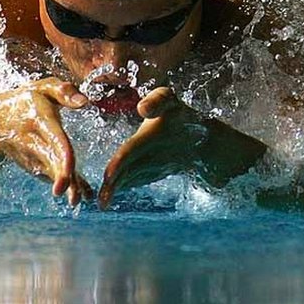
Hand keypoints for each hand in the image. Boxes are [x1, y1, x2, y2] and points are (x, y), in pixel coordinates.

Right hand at [0, 77, 93, 204]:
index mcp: (40, 121)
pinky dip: (69, 185)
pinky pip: (54, 176)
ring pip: (53, 174)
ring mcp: (33, 156)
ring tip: (80, 201)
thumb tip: (86, 102)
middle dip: (62, 181)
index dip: (62, 158)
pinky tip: (84, 194)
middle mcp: (35, 142)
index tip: (68, 176)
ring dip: (67, 187)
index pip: (54, 140)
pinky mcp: (35, 164)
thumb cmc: (24, 101)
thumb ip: (63, 90)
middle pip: (51, 163)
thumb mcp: (41, 88)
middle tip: (75, 200)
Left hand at [98, 87, 205, 208]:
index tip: (107, 177)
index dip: (120, 163)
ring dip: (117, 191)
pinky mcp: (155, 174)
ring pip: (132, 180)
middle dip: (115, 186)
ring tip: (102, 203)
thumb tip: (142, 108)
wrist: (203, 141)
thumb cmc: (181, 116)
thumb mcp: (170, 99)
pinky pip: (137, 181)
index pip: (132, 151)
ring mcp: (155, 168)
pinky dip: (125, 186)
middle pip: (130, 171)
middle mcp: (153, 155)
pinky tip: (114, 192)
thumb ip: (157, 100)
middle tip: (100, 202)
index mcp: (152, 136)